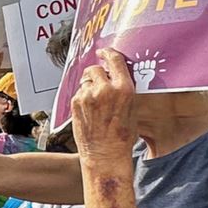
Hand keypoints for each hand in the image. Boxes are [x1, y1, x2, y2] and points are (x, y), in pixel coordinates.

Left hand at [71, 49, 136, 164]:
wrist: (105, 155)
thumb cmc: (122, 136)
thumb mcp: (131, 108)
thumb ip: (123, 89)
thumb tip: (114, 76)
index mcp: (124, 89)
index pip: (114, 60)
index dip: (107, 53)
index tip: (103, 52)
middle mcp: (105, 89)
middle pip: (96, 68)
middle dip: (97, 74)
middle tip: (100, 84)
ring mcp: (88, 96)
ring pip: (85, 80)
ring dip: (89, 86)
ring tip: (95, 103)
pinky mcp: (76, 103)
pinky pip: (79, 92)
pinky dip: (83, 97)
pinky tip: (89, 110)